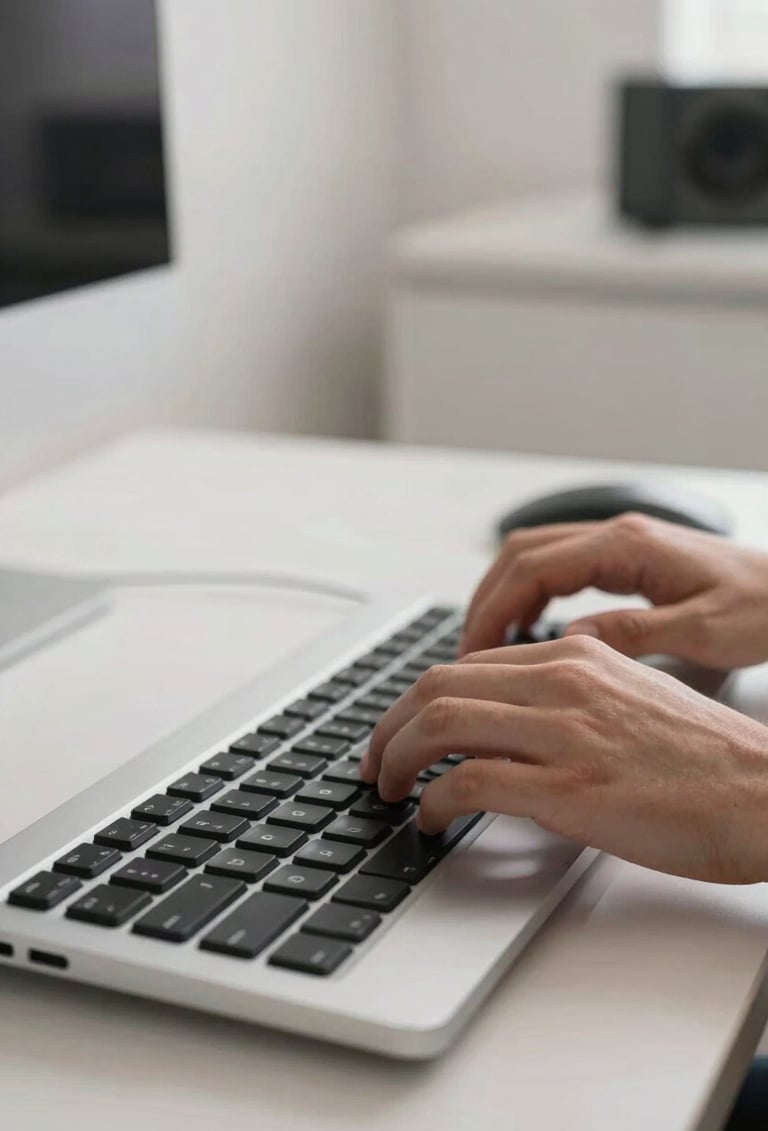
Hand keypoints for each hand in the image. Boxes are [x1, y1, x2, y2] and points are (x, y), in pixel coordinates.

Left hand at [360, 636, 767, 883]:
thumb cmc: (705, 759)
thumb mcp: (629, 696)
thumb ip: (566, 696)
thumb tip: (506, 722)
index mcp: (576, 654)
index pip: (466, 664)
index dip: (417, 700)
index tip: (400, 731)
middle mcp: (563, 681)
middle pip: (436, 685)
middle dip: (388, 726)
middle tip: (374, 762)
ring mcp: (565, 733)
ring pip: (439, 722)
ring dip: (395, 758)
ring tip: (388, 790)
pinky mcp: (570, 790)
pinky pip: (469, 782)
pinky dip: (434, 800)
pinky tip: (431, 819)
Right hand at [460, 514, 767, 669]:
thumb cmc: (763, 608)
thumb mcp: (703, 631)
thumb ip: (634, 633)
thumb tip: (570, 641)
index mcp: (628, 546)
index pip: (534, 567)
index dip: (494, 608)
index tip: (473, 649)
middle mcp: (617, 536)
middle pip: (522, 553)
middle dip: (486, 599)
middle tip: (469, 651)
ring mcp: (619, 544)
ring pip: (535, 556)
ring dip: (504, 595)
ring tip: (488, 645)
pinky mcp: (626, 559)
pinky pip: (559, 568)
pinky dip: (531, 595)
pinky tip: (530, 630)